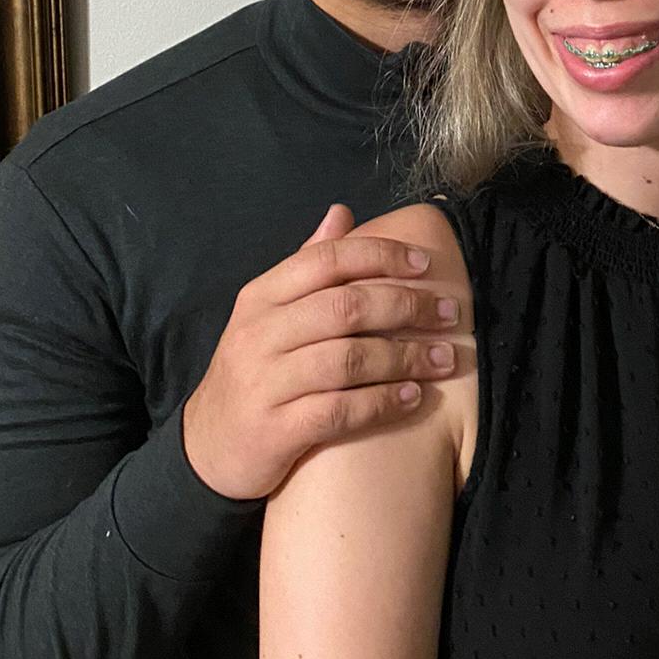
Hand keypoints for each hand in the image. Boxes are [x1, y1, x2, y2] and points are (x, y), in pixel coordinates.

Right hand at [182, 204, 463, 500]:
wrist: (208, 444)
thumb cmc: (255, 370)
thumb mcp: (268, 312)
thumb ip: (306, 265)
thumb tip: (342, 213)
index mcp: (262, 296)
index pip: (327, 260)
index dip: (381, 256)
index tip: (426, 265)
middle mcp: (260, 334)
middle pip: (345, 308)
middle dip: (406, 307)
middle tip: (450, 312)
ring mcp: (265, 383)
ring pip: (348, 359)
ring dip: (405, 357)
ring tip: (443, 358)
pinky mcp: (274, 430)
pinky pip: (339, 411)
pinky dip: (382, 402)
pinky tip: (413, 397)